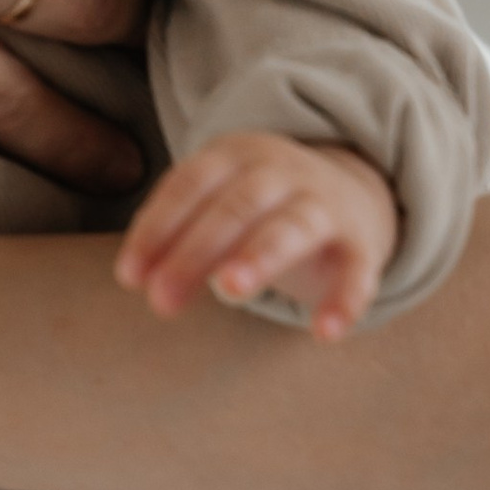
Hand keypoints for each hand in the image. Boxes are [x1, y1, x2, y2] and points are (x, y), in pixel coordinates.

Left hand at [116, 132, 400, 340]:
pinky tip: (324, 332)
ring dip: (260, 255)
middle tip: (161, 300)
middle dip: (196, 251)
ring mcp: (323, 204)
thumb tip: (136, 278)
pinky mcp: (360, 242)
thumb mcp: (215, 205)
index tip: (129, 277)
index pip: (190, 184)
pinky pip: (357, 269)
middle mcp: (281, 172)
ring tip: (229, 290)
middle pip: (235, 206)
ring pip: (292, 225)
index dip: (157, 228)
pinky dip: (345, 298)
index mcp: (235, 156)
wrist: (351, 193)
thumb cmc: (258, 208)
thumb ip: (177, 235)